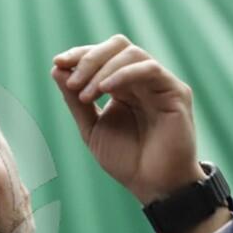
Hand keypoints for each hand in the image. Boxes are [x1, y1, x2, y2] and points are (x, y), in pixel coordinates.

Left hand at [51, 34, 204, 204]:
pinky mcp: (175, 91)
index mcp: (122, 85)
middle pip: (117, 46)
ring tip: (85, 94)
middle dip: (89, 58)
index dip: (79, 55)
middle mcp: (141, 80)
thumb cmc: (126, 160)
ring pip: (131, 53)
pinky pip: (150, 69)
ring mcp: (160, 83)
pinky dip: (123, 74)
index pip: (102, 55)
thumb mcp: (91, 128)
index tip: (58, 64)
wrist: (153, 186)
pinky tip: (104, 91)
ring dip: (102, 69)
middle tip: (72, 81)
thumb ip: (75, 100)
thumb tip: (57, 69)